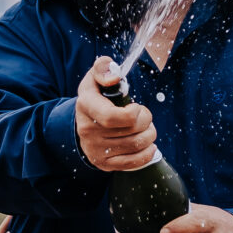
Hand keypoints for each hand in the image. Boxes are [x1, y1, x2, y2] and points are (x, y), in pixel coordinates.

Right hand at [75, 58, 157, 172]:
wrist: (82, 123)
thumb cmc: (96, 96)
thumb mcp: (95, 78)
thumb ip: (103, 68)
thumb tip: (114, 77)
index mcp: (86, 106)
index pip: (112, 117)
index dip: (133, 113)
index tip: (137, 107)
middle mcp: (88, 131)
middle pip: (130, 130)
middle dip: (146, 120)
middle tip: (145, 115)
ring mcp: (95, 150)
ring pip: (136, 145)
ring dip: (150, 134)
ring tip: (146, 128)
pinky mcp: (103, 163)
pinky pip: (133, 162)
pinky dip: (147, 153)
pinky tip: (148, 144)